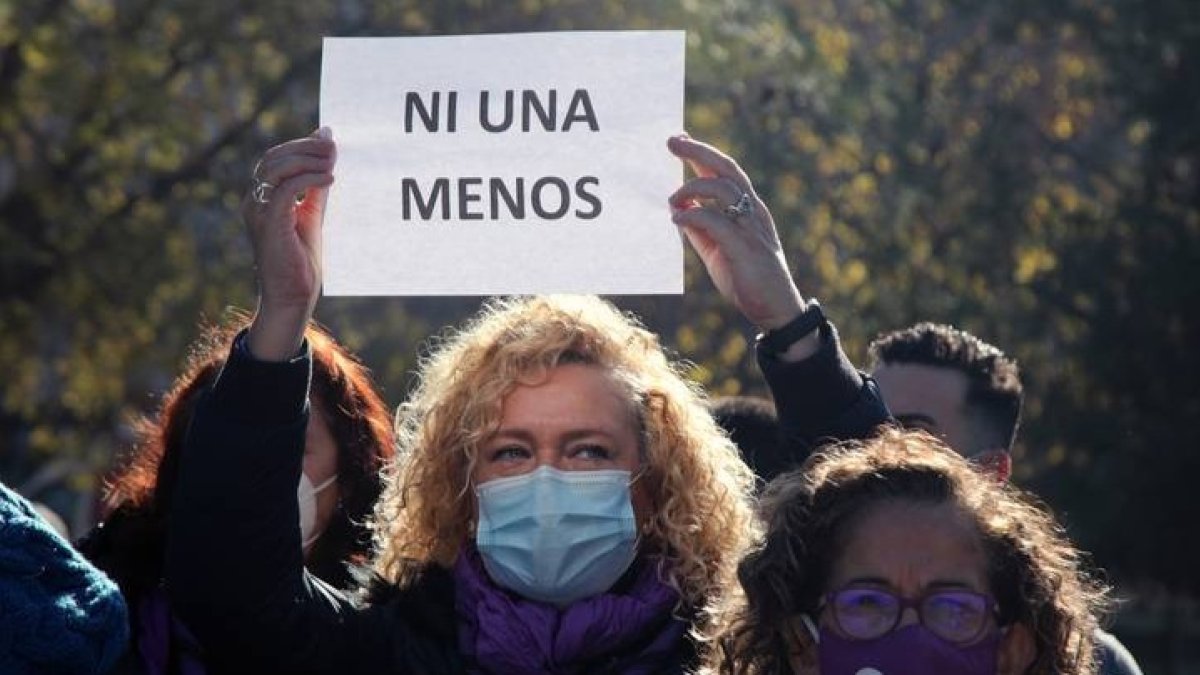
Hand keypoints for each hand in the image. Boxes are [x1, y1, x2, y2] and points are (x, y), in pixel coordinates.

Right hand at [243, 127, 335, 359]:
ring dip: (308, 159)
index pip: (276, 158)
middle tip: (333, 147)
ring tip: (332, 162)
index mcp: (262, 199)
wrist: (292, 297)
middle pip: (274, 157)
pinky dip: (309, 178)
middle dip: (305, 147)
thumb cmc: (300, 260)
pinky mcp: (269, 223)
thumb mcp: (312, 215)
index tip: (328, 140)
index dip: (301, 145)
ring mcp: (258, 212)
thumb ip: (316, 186)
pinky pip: (286, 188)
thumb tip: (325, 153)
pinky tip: (330, 179)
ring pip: (277, 168)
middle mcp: (254, 202)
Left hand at [667, 134, 805, 330]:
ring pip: (724, 188)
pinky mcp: (745, 248)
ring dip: (692, 186)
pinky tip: (677, 218)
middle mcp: (754, 212)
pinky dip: (693, 214)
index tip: (680, 139)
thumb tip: (678, 210)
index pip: (726, 171)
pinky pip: (716, 221)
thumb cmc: (747, 278)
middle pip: (727, 169)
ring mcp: (751, 228)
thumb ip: (700, 228)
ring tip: (672, 198)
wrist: (775, 310)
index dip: (703, 153)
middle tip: (672, 140)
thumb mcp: (716, 249)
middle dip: (698, 151)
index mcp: (749, 209)